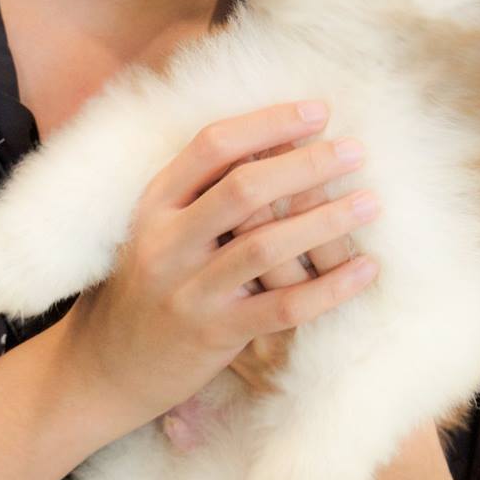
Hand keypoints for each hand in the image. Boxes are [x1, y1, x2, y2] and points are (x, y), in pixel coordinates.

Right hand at [57, 102, 378, 432]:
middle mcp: (167, 242)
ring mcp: (189, 290)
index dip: (267, 123)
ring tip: (370, 203)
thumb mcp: (161, 230)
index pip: (212, 146)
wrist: (110, 366)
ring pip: (266, 246)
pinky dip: (330, 287)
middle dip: (305, 164)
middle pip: (244, 189)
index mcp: (154, 204)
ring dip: (326, 220)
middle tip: (354, 151)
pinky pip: (283, 307)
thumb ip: (205, 193)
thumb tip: (278, 143)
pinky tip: (366, 269)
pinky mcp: (214, 334)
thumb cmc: (150, 286)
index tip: (317, 112)